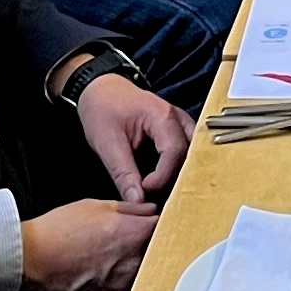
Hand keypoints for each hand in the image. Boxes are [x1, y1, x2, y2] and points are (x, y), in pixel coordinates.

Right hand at [22, 196, 161, 290]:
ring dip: (134, 263)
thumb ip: (130, 208)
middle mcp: (135, 262)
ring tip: (109, 256)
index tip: (149, 223)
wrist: (32, 261)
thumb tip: (149, 210)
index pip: (163, 227)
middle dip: (146, 244)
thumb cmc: (59, 230)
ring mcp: (124, 285)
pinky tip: (102, 271)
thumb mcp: (96, 205)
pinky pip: (126, 288)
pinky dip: (119, 280)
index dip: (156, 224)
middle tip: (126, 239)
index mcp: (135, 234)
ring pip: (142, 271)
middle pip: (156, 251)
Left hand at [75, 74, 191, 200]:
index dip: (162, 178)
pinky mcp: (177, 132)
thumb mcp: (107, 143)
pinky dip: (175, 169)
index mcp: (163, 116)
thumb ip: (123, 174)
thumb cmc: (102, 109)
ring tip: (157, 190)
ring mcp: (181, 124)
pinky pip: (185, 154)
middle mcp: (179, 119)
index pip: (175, 154)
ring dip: (177, 176)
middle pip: (189, 157)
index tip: (143, 191)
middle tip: (153, 196)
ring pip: (191, 157)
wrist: (100, 89)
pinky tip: (161, 181)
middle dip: (173, 180)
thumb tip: (137, 201)